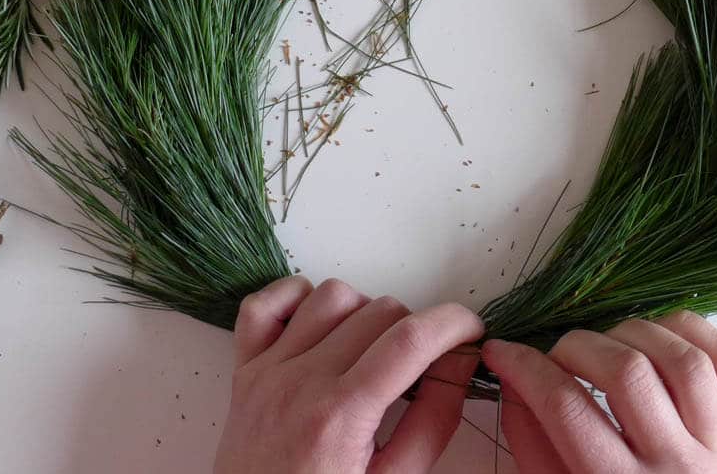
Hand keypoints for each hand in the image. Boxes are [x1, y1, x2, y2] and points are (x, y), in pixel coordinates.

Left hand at [215, 276, 483, 473]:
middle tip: (419, 366)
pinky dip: (296, 300)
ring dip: (363, 312)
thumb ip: (434, 420)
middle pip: (379, 311)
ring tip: (370, 352)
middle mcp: (300, 382)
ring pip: (331, 295)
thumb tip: (460, 359)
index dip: (453, 323)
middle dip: (415, 328)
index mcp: (340, 417)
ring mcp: (267, 370)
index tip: (471, 330)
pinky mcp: (244, 368)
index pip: (410, 340)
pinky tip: (319, 328)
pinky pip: (265, 303)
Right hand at [483, 312, 716, 473]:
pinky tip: (656, 334)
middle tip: (556, 355)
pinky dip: (689, 330)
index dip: (525, 368)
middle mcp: (673, 463)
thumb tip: (512, 379)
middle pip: (628, 375)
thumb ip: (532, 445)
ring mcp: (713, 440)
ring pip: (681, 360)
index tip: (500, 350)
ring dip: (634, 334)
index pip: (566, 409)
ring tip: (607, 344)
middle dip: (576, 346)